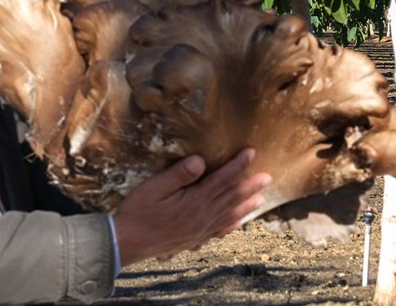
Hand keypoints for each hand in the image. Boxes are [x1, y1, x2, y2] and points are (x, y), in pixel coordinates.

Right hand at [113, 148, 270, 266]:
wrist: (127, 243)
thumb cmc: (138, 211)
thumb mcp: (154, 187)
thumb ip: (179, 174)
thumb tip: (200, 160)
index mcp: (195, 201)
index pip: (222, 179)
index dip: (238, 165)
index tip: (251, 153)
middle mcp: (203, 216)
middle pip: (232, 198)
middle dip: (251, 185)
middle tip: (268, 177)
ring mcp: (200, 230)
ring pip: (230, 216)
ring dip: (247, 205)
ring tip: (261, 198)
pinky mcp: (194, 239)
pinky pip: (219, 231)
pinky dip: (232, 225)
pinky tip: (237, 223)